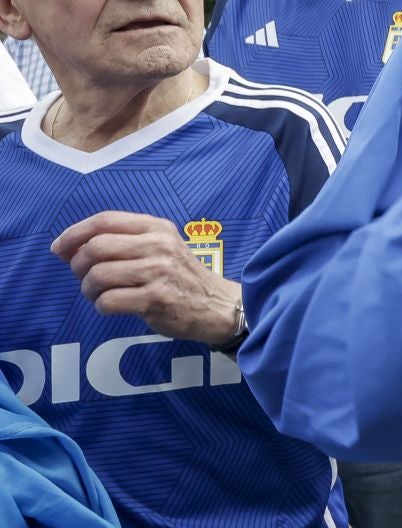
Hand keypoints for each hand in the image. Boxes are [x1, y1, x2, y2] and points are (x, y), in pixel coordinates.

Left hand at [51, 212, 243, 343]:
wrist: (216, 305)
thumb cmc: (180, 276)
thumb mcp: (159, 247)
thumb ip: (120, 242)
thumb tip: (65, 248)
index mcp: (157, 228)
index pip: (105, 220)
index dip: (74, 233)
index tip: (59, 248)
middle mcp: (159, 246)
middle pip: (96, 248)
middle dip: (78, 264)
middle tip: (84, 277)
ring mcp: (159, 272)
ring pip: (98, 276)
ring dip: (88, 289)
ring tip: (99, 294)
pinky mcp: (157, 299)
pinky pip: (109, 301)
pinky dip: (101, 306)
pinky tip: (112, 306)